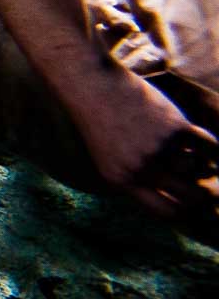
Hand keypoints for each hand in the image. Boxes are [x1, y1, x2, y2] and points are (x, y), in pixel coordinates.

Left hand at [71, 68, 218, 220]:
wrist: (92, 85)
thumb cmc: (101, 121)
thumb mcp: (108, 157)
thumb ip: (135, 178)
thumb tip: (170, 195)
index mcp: (122, 181)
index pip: (167, 213)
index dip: (186, 211)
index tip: (193, 203)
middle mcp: (141, 169)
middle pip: (191, 197)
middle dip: (203, 192)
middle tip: (204, 179)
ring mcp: (158, 149)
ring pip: (201, 170)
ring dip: (205, 163)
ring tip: (196, 153)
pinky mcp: (174, 127)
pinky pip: (209, 145)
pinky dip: (211, 145)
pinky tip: (202, 139)